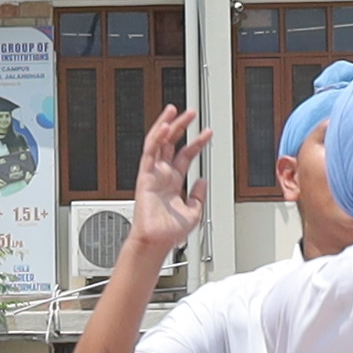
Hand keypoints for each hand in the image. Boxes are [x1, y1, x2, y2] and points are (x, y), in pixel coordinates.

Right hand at [129, 106, 204, 237]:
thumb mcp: (194, 212)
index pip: (185, 155)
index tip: (207, 132)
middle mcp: (163, 174)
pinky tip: (164, 126)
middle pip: (171, 143)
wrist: (157, 242)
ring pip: (158, 142)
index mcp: (174, 182)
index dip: (197, 143)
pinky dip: (156, 138)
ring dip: (166, 125)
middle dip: (181, 127)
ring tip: (176, 111)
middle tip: (192, 113)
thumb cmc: (170, 232)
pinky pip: (149, 152)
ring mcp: (153, 173)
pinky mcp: (145, 175)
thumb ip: (199, 195)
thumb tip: (203, 180)